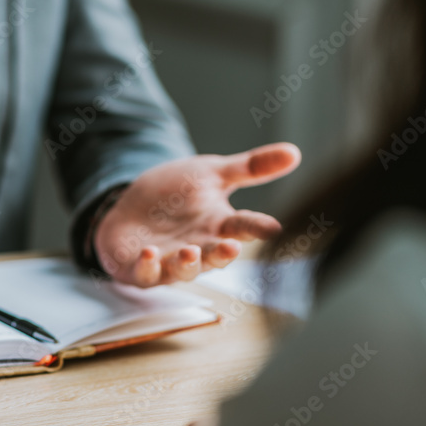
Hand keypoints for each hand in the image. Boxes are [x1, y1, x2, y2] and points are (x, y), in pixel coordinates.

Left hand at [94, 143, 300, 286]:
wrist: (132, 206)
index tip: (274, 229)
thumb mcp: (211, 173)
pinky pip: (145, 273)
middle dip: (222, 255)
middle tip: (231, 248)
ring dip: (187, 263)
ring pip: (183, 270)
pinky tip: (148, 252)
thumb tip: (293, 152)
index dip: (259, 228)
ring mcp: (170, 261)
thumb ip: (250, 168)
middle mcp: (199, 247)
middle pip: (215, 256)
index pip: (244, 227)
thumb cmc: (176, 194)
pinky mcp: (141, 268)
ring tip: (189, 251)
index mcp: (219, 226)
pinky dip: (147, 265)